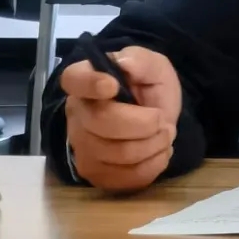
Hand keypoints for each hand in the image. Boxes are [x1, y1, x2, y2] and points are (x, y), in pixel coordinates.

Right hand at [61, 46, 181, 192]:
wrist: (154, 116)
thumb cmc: (147, 86)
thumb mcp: (152, 65)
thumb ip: (140, 60)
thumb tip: (125, 62)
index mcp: (86, 81)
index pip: (74, 79)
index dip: (90, 84)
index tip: (113, 86)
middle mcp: (77, 115)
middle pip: (102, 122)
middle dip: (145, 124)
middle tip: (164, 121)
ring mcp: (82, 148)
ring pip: (117, 154)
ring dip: (153, 145)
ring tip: (165, 135)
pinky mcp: (95, 174)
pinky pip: (124, 178)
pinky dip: (152, 166)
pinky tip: (159, 153)